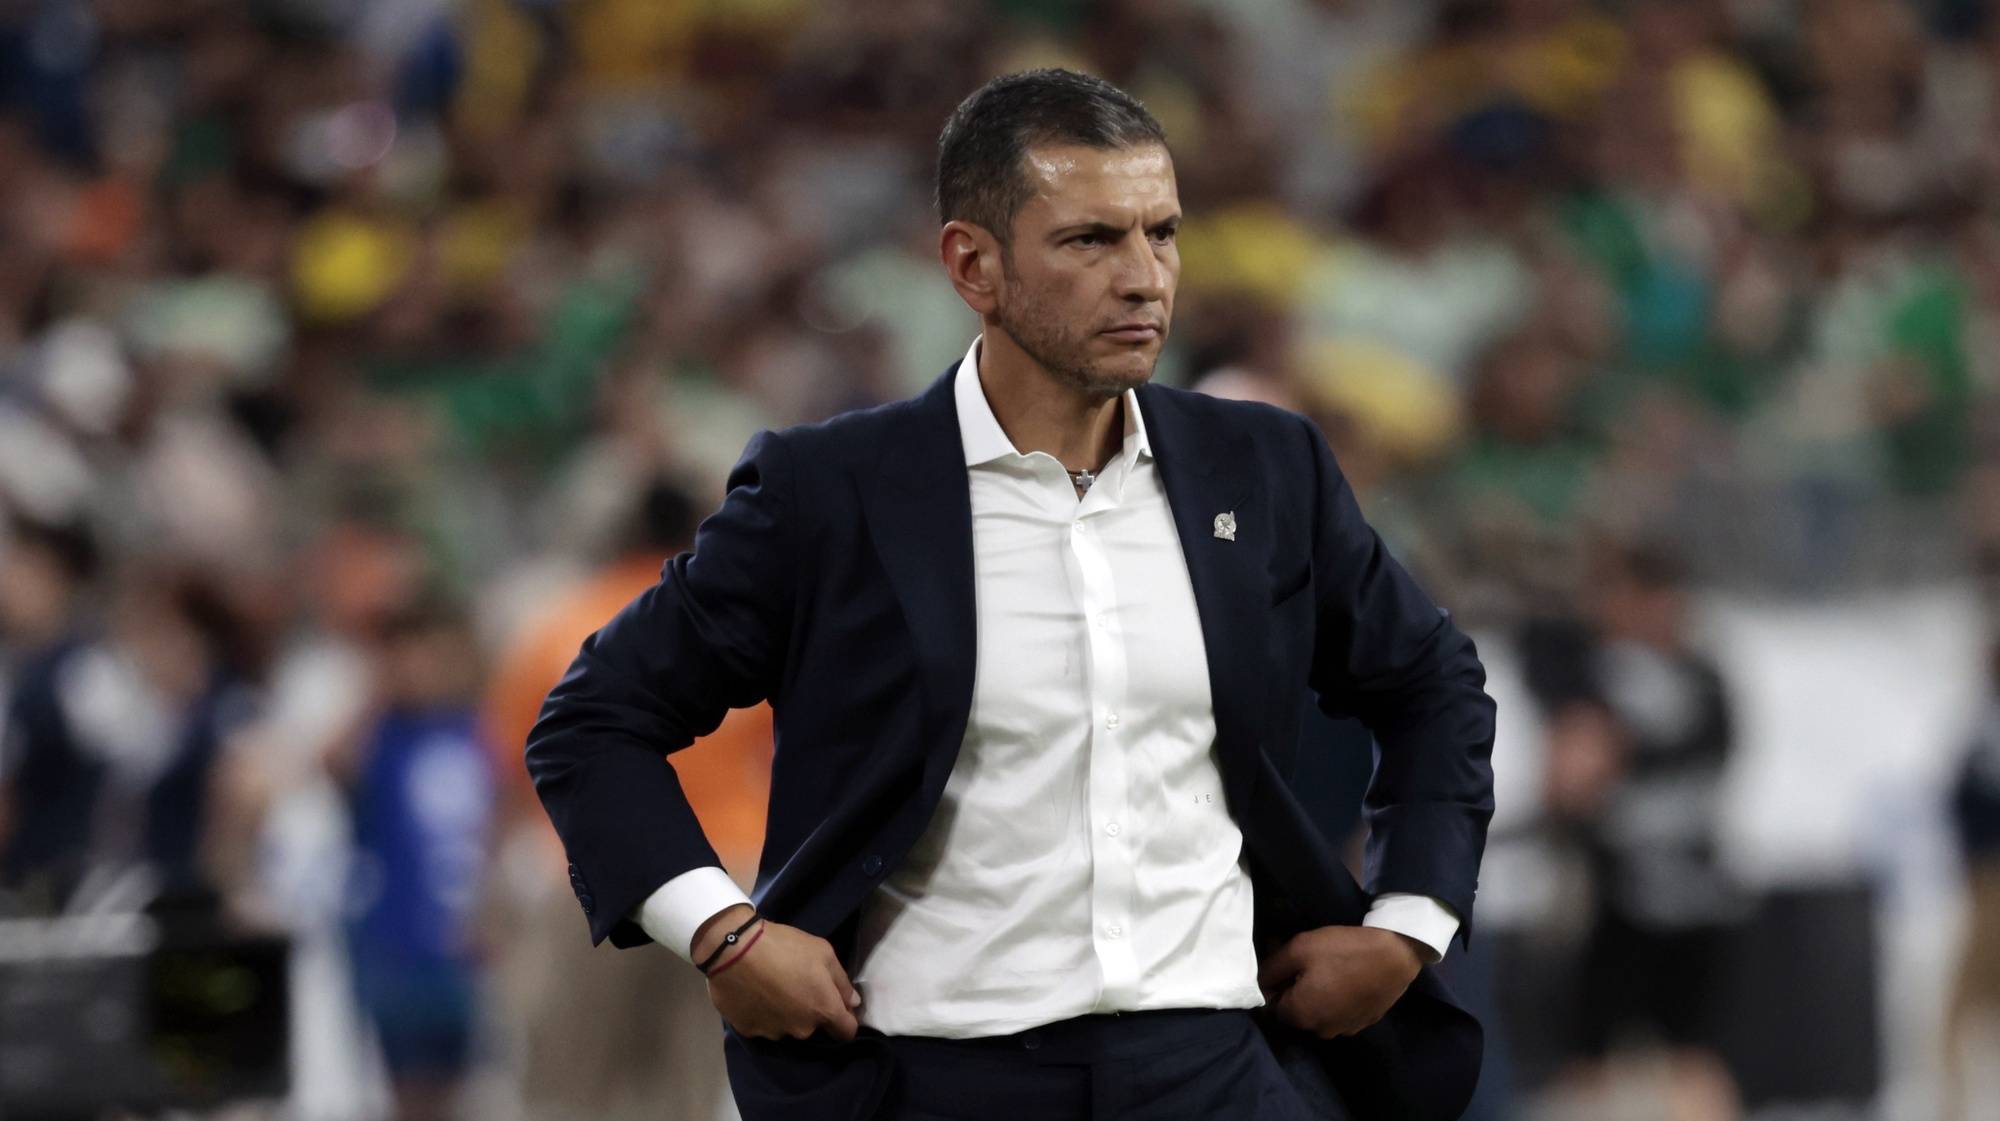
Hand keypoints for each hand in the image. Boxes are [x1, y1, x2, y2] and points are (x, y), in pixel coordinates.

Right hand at [699, 910, 861, 1041]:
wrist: (734, 949)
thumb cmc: (785, 947)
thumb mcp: (823, 952)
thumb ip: (842, 982)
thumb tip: (853, 1003)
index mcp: (823, 1010)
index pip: (846, 1032)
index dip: (845, 1020)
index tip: (837, 1007)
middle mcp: (801, 1029)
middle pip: (813, 1027)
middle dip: (809, 1011)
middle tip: (796, 985)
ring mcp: (773, 1033)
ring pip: (786, 1027)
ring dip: (784, 1013)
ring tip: (771, 987)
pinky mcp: (748, 1032)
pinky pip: (762, 1025)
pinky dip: (761, 1014)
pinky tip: (754, 994)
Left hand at [1257, 925, 1424, 1039]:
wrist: (1396, 955)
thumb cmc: (1343, 950)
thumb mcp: (1299, 948)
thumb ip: (1271, 968)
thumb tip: (1256, 980)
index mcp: (1301, 1015)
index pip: (1271, 1006)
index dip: (1273, 983)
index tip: (1284, 963)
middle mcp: (1320, 1030)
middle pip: (1294, 1011)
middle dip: (1293, 988)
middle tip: (1305, 962)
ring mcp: (1344, 1030)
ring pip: (1317, 1013)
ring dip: (1315, 995)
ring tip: (1326, 969)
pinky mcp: (1362, 1023)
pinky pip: (1337, 1013)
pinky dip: (1335, 1000)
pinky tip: (1344, 979)